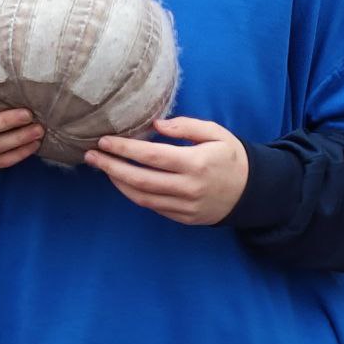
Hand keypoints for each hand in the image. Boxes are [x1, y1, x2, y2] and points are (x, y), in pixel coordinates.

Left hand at [84, 117, 247, 224]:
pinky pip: (153, 207)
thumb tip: (155, 125)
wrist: (253, 192)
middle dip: (111, 167)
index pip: (151, 156)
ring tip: (102, 167)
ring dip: (118, 182)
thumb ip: (186, 126)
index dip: (125, 149)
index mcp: (196, 163)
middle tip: (90, 155)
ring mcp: (185, 207)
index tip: (104, 141)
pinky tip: (122, 181)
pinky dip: (134, 194)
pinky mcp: (184, 218)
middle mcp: (188, 188)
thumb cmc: (230, 156)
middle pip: (140, 180)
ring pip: (143, 197)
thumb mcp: (215, 133)